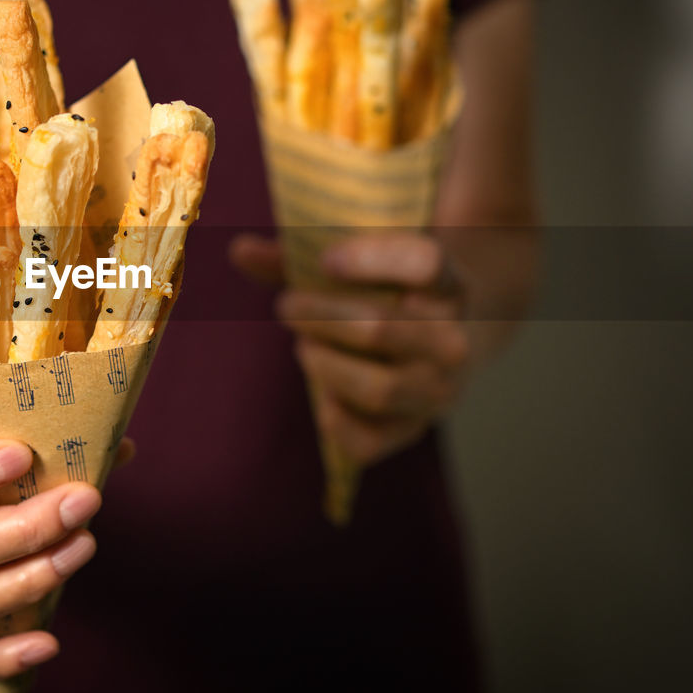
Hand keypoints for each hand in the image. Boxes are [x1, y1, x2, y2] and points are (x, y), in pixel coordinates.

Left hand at [232, 232, 468, 467]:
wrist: (452, 341)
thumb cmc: (393, 293)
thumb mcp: (368, 265)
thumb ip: (302, 255)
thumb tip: (239, 250)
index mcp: (450, 285)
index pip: (426, 264)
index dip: (371, 259)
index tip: (324, 260)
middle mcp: (453, 341)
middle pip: (379, 328)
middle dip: (318, 316)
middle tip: (286, 305)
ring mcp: (438, 391)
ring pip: (376, 388)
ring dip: (324, 365)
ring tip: (304, 347)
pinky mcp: (414, 430)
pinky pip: (368, 441)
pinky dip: (334, 419)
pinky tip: (321, 393)